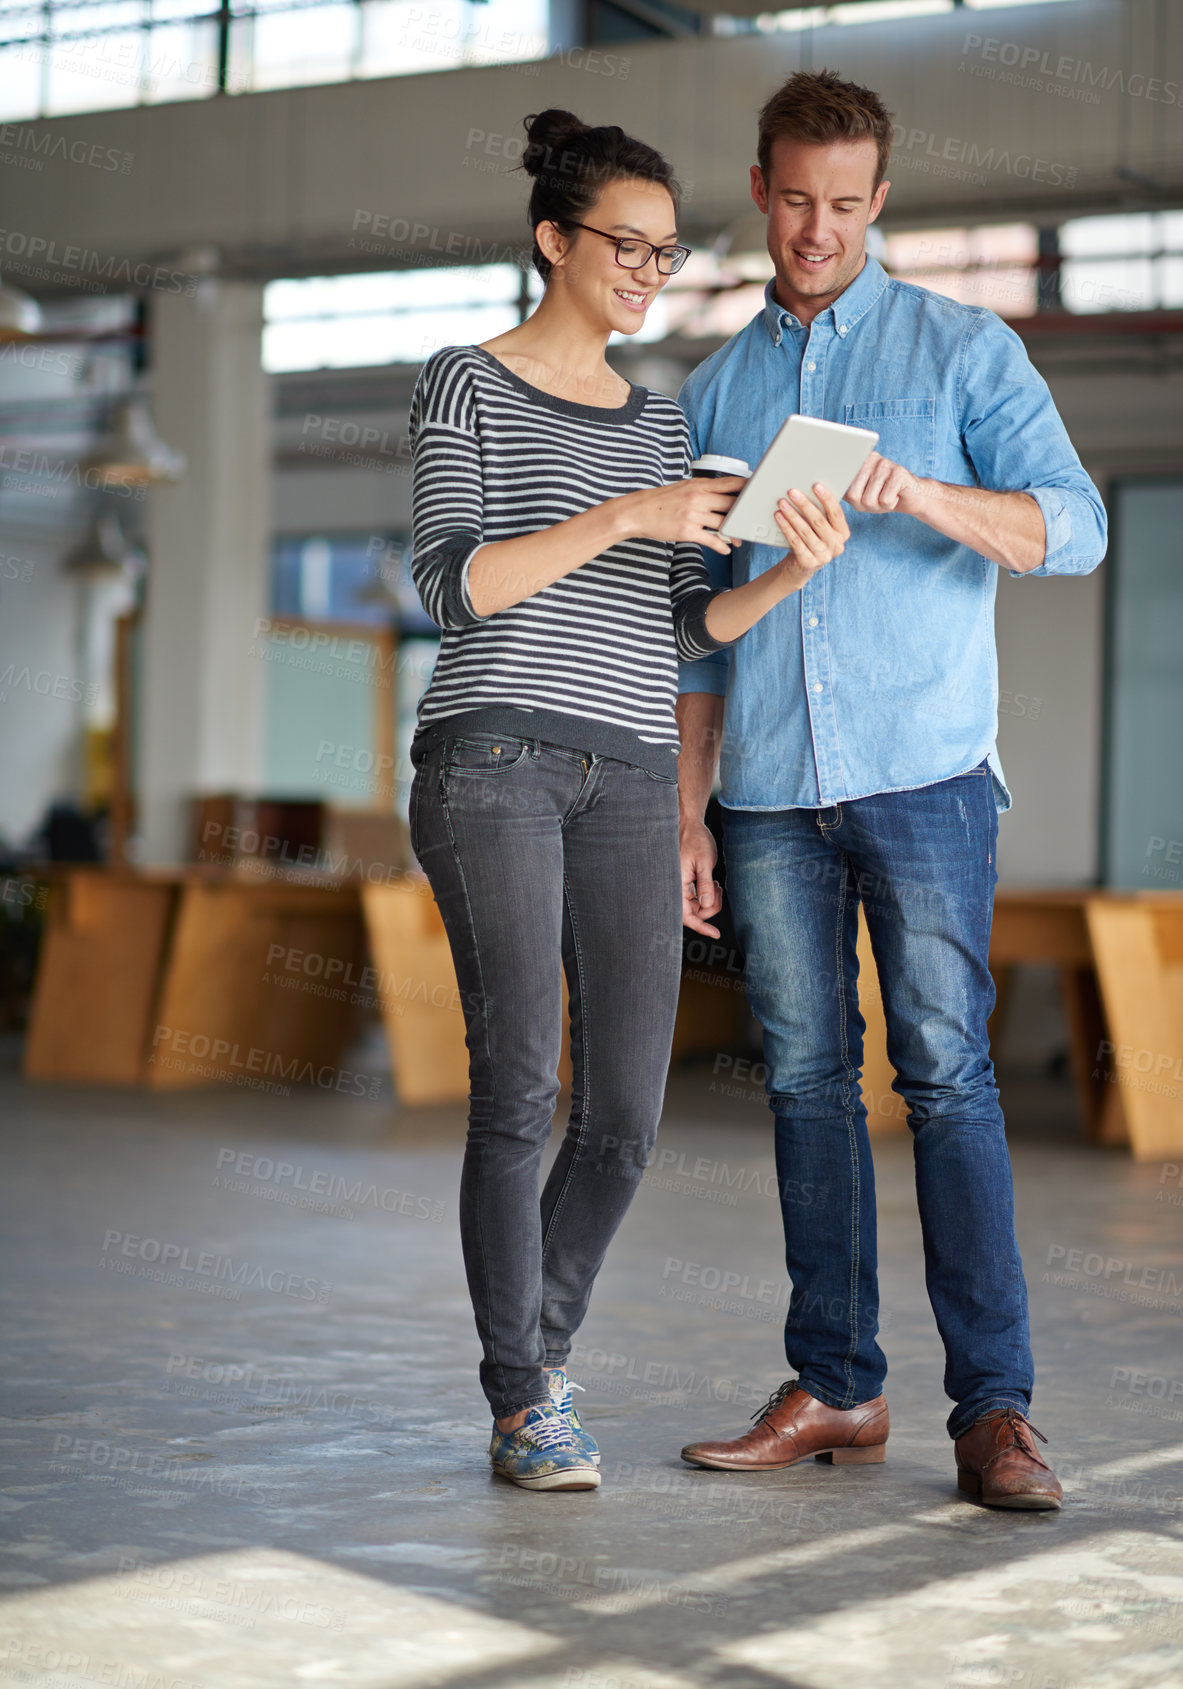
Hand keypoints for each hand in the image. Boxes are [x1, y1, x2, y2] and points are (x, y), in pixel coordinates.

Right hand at [620, 477, 746, 557]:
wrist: (638, 512)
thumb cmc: (661, 501)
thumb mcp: (683, 487)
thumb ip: (703, 489)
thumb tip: (723, 492)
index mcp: (698, 485)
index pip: (730, 483)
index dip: (747, 488)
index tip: (758, 492)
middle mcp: (698, 498)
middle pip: (731, 504)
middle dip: (743, 513)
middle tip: (751, 520)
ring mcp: (693, 515)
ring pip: (723, 524)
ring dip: (734, 533)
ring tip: (738, 539)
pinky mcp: (687, 531)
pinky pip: (711, 540)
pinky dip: (721, 546)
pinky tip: (725, 549)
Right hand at [680, 816, 721, 937]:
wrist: (690, 825)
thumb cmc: (694, 839)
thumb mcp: (703, 862)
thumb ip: (705, 884)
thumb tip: (706, 904)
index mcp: (676, 884)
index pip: (687, 915)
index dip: (701, 926)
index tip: (715, 934)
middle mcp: (676, 888)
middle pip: (694, 913)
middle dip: (710, 907)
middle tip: (718, 890)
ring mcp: (681, 886)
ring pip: (698, 906)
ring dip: (710, 900)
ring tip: (715, 884)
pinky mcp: (686, 883)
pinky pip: (698, 898)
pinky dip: (708, 894)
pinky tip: (712, 883)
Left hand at [771, 482, 849, 582]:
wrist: (801, 567)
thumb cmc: (811, 539)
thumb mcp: (820, 528)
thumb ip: (821, 512)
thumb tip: (809, 489)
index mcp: (842, 533)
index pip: (836, 513)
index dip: (826, 498)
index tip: (816, 486)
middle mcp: (836, 545)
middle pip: (819, 521)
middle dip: (805, 504)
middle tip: (792, 492)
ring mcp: (823, 556)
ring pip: (805, 531)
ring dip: (792, 515)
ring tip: (782, 503)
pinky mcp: (808, 562)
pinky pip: (795, 541)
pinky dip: (786, 527)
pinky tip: (779, 517)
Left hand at [844, 451, 927, 515]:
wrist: (913, 496)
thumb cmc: (882, 496)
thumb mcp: (860, 495)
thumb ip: (846, 492)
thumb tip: (827, 493)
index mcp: (857, 461)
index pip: (842, 486)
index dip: (852, 499)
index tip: (861, 497)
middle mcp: (870, 459)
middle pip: (854, 496)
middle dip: (865, 506)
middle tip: (877, 499)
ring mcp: (885, 464)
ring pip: (869, 500)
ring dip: (879, 506)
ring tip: (887, 497)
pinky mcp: (899, 473)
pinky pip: (885, 500)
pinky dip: (890, 505)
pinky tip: (896, 496)